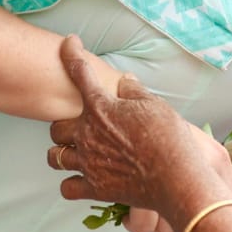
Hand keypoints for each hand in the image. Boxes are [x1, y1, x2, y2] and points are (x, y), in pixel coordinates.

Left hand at [48, 36, 231, 231]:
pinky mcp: (95, 188)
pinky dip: (70, 182)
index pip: (79, 73)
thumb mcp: (154, 105)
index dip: (71, 53)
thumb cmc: (169, 138)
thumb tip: (123, 81)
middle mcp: (88, 134)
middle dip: (62, 122)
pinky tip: (78, 179)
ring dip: (60, 152)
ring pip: (55, 156)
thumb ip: (133, 91)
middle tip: (76, 124)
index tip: (69, 43)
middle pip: (56, 126)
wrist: (176, 178)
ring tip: (71, 151)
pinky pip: (67, 187)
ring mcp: (88, 163)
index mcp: (102, 108)